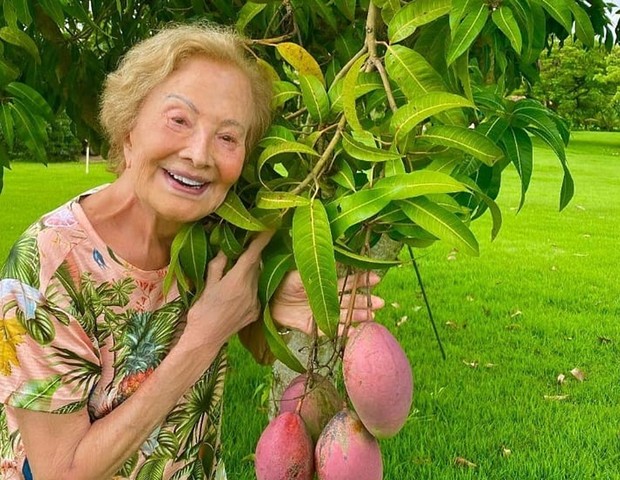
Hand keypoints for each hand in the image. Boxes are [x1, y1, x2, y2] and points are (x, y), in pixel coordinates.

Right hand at [183, 231, 272, 350]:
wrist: (206, 339)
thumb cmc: (201, 311)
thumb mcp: (207, 284)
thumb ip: (218, 265)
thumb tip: (225, 250)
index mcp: (238, 280)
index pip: (253, 254)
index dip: (262, 239)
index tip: (270, 227)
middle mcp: (251, 290)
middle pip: (255, 265)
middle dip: (252, 254)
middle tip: (247, 243)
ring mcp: (255, 302)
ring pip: (256, 279)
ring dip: (250, 271)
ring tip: (237, 269)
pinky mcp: (256, 312)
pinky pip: (255, 292)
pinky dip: (249, 286)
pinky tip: (237, 291)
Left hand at [270, 270, 384, 335]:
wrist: (266, 299)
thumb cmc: (281, 281)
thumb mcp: (301, 272)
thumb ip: (319, 268)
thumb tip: (337, 254)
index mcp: (325, 282)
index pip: (348, 281)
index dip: (362, 280)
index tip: (376, 279)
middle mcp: (326, 298)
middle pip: (350, 300)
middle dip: (365, 301)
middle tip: (380, 303)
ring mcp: (321, 313)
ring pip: (344, 316)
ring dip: (358, 316)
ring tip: (372, 317)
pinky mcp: (313, 327)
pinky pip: (330, 331)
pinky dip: (342, 332)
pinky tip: (354, 332)